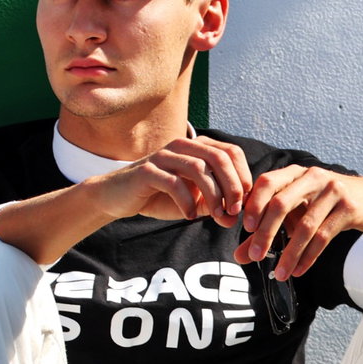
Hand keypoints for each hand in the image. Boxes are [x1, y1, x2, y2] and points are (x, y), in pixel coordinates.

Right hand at [88, 134, 251, 225]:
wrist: (117, 197)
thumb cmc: (156, 196)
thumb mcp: (191, 201)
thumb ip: (213, 206)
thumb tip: (235, 218)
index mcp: (196, 147)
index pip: (230, 153)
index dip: (243, 176)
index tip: (245, 201)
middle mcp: (181, 145)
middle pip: (218, 157)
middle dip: (232, 185)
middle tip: (235, 210)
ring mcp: (164, 156)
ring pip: (199, 168)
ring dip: (213, 194)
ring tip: (215, 215)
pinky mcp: (148, 171)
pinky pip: (174, 183)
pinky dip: (186, 201)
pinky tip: (188, 216)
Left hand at [237, 167, 362, 278]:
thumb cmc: (328, 205)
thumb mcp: (298, 213)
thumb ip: (267, 231)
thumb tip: (239, 256)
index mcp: (295, 173)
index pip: (267, 182)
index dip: (253, 204)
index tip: (244, 229)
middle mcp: (313, 177)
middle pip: (281, 204)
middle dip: (266, 232)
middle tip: (254, 256)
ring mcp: (333, 190)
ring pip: (305, 225)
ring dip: (290, 253)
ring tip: (280, 273)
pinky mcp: (350, 208)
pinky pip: (324, 236)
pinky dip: (309, 255)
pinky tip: (299, 270)